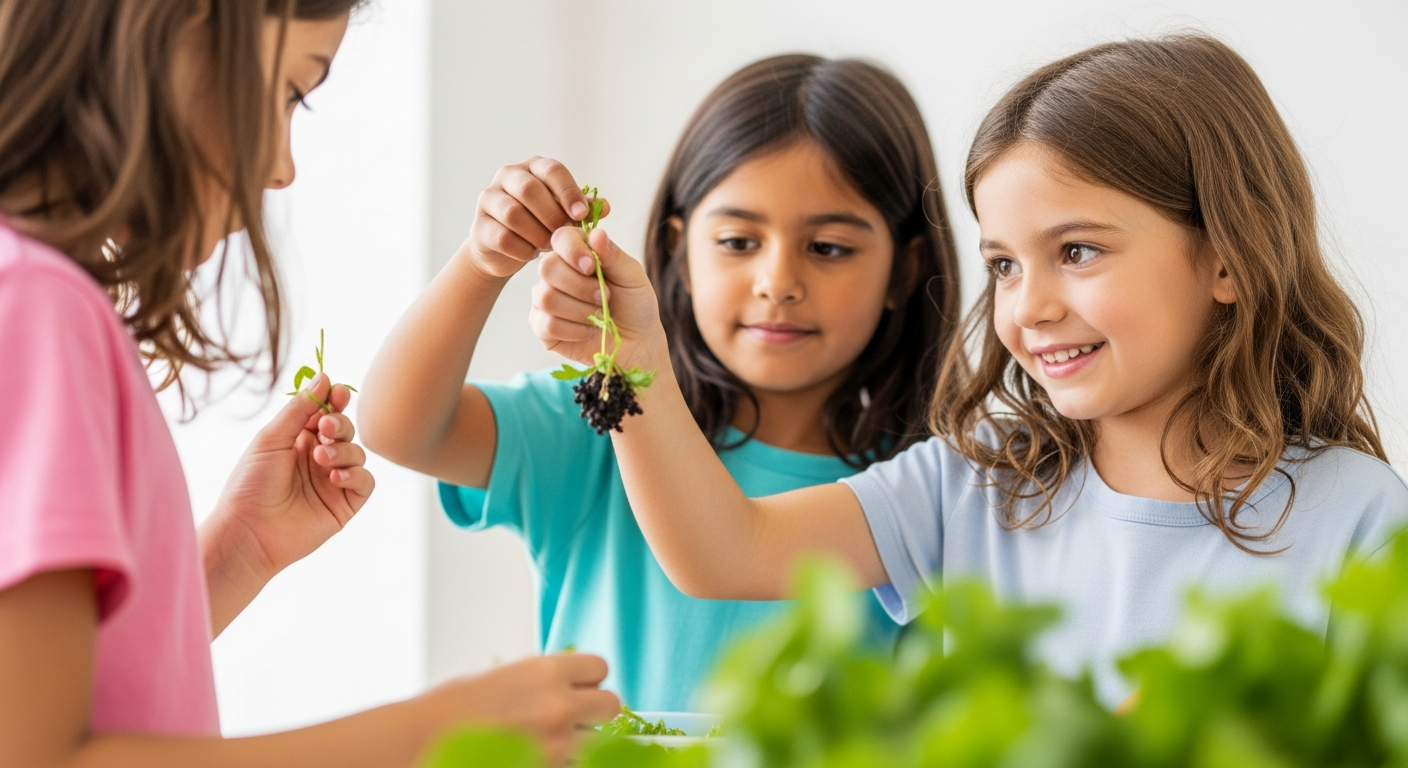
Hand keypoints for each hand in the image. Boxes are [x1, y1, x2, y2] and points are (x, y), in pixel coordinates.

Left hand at [200, 374, 374, 633]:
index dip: (335, 401)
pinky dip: (355, 475)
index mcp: (298, 440)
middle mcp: (318, 458)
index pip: (326, 413)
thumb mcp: (272, 438)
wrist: (248, 532)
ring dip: (344, 451)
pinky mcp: (344, 505)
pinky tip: (334, 478)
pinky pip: (365, 481)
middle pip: (346, 429)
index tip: (337, 392)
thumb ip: (300, 408)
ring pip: (358, 453)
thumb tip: (324, 377)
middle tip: (326, 428)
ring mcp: (332, 482)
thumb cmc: (250, 485)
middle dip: (340, 424)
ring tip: (321, 459)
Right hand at [419, 653, 619, 766]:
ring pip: (596, 743)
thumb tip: (563, 687)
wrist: (418, 742)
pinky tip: (535, 756)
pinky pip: (573, 765)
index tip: (578, 689)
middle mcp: (558, 705)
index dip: (588, 681)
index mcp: (546, 672)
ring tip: (544, 743)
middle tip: (569, 720)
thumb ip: (539, 682)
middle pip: (610, 705)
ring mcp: (556, 744)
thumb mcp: (500, 678)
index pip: (599, 668)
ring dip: (577, 744)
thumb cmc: (448, 711)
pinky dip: (560, 762)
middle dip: (592, 713)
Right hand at [460, 157, 608, 279]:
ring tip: (549, 247)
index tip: (582, 214)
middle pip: (529, 190)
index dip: (568, 192)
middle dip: (552, 216)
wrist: (505, 250)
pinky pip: (502, 237)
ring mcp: (490, 198)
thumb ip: (582, 209)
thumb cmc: (540, 225)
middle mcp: (508, 176)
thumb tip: (605, 207)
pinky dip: (522, 250)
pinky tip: (531, 254)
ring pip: (513, 214)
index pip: (552, 170)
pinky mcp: (479, 225)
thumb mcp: (564, 214)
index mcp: (534, 167)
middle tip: (565, 236)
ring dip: (537, 234)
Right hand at [531, 226, 666, 372]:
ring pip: (546, 298)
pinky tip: (588, 331)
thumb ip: (613, 255)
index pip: (560, 238)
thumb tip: (596, 232)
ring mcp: (544, 299)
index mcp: (576, 253)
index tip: (592, 266)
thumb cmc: (635, 305)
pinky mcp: (542, 327)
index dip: (572, 250)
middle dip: (579, 286)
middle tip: (603, 297)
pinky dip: (575, 330)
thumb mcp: (632, 277)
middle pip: (547, 268)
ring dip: (580, 310)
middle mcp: (555, 273)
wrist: (636, 343)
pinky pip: (548, 324)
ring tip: (598, 315)